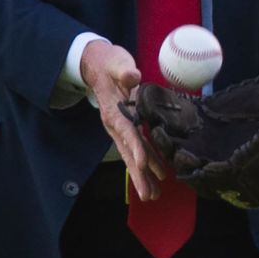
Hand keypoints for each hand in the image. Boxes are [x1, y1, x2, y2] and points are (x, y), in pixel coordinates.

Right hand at [80, 39, 165, 200]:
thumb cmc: (111, 63)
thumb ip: (125, 70)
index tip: (141, 164)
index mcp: (114, 111)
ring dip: (144, 175)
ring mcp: (121, 129)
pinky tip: (159, 175)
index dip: (134, 148)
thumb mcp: (118, 63)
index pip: (126, 132)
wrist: (99, 66)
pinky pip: (139, 148)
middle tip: (149, 195)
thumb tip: (133, 75)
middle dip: (138, 175)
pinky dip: (148, 162)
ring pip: (133, 155)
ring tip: (154, 195)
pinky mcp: (128, 128)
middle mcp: (116, 125)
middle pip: (129, 152)